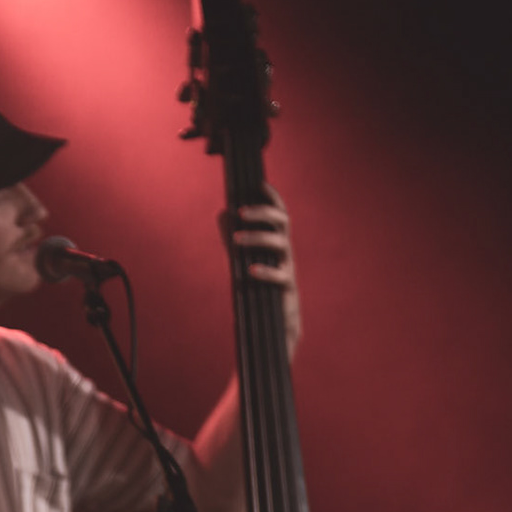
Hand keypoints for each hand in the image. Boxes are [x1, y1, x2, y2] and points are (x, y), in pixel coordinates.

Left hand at [221, 185, 299, 355]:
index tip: (259, 184)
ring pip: (281, 245)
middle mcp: (285, 252)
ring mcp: (288, 269)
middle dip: (263, 212)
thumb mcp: (243, 260)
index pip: (279, 214)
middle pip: (283, 222)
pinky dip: (265, 272)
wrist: (273, 327)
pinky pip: (280, 277)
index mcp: (277, 243)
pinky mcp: (286, 290)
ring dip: (257, 238)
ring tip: (235, 240)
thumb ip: (233, 238)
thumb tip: (223, 213)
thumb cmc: (259, 289)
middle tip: (241, 212)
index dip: (272, 197)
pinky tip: (250, 271)